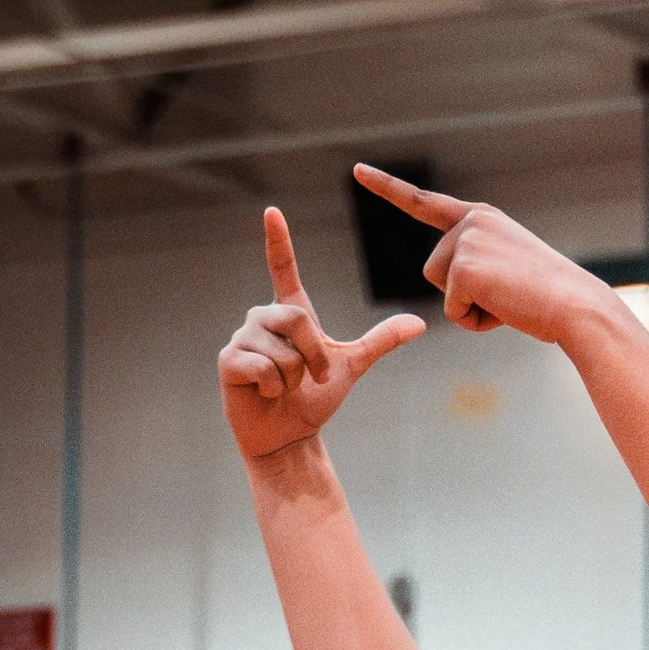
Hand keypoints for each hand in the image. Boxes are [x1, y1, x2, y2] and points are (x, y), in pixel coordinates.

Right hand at [219, 207, 423, 461]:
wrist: (290, 438)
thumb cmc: (313, 401)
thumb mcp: (351, 366)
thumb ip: (380, 341)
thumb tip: (419, 323)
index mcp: (289, 313)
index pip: (283, 269)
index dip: (279, 241)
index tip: (273, 211)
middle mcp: (262, 318)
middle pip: (297, 319)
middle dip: (313, 357)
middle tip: (311, 379)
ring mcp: (242, 338)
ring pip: (282, 350)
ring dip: (294, 379)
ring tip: (284, 389)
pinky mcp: (229, 361)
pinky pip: (263, 368)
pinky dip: (274, 389)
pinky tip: (267, 395)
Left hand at [352, 169, 603, 344]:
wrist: (574, 305)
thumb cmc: (549, 298)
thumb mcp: (511, 269)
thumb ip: (479, 266)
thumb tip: (460, 284)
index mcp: (480, 217)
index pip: (423, 202)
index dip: (387, 188)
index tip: (357, 171)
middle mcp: (470, 221)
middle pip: (434, 270)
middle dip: (463, 294)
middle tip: (508, 294)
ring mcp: (466, 241)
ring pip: (442, 289)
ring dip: (470, 307)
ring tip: (509, 299)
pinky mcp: (464, 268)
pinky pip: (453, 311)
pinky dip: (476, 322)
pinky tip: (507, 309)